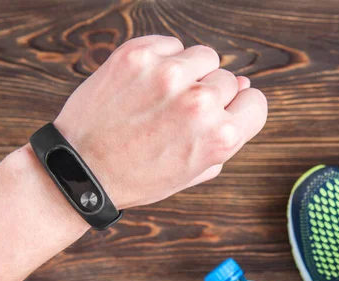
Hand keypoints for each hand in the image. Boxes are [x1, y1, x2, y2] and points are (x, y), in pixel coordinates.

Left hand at [52, 35, 266, 208]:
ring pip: (204, 56)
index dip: (238, 110)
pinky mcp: (138, 55)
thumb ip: (228, 134)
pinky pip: (171, 45)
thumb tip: (243, 86)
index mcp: (220, 136)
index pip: (256, 102)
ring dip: (190, 73)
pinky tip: (144, 85)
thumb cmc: (139, 176)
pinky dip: (162, 60)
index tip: (220, 115)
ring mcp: (168, 75)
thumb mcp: (195, 171)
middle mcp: (199, 102)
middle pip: (229, 79)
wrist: (82, 169)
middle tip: (176, 117)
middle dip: (209, 95)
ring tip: (161, 98)